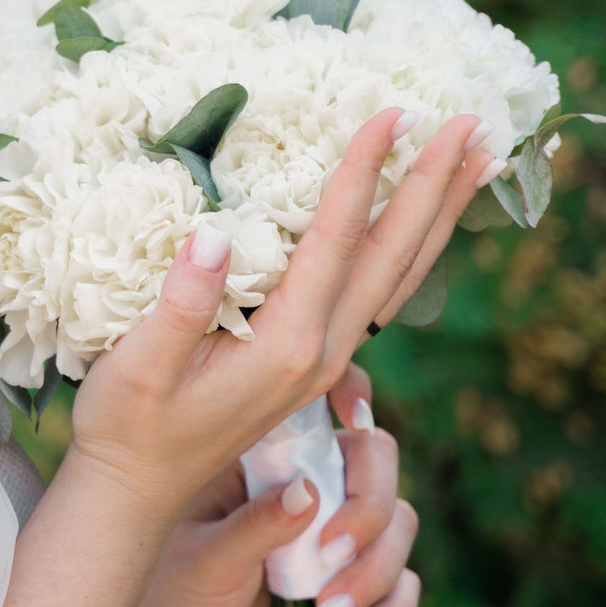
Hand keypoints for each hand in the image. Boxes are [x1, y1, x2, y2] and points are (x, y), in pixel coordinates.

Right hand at [64, 104, 492, 527]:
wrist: (136, 494)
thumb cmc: (127, 428)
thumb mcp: (138, 368)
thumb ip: (180, 304)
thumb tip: (215, 233)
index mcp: (285, 344)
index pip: (337, 238)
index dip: (364, 170)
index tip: (391, 112)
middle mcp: (320, 352)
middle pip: (395, 255)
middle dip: (435, 185)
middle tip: (475, 123)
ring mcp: (323, 361)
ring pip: (400, 276)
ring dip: (441, 215)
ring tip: (478, 161)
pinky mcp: (313, 363)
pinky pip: (380, 293)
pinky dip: (412, 247)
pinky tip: (417, 222)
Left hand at [113, 368, 419, 606]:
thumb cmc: (174, 589)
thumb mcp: (203, 557)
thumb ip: (252, 527)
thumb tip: (307, 494)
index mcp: (267, 453)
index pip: (322, 403)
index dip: (351, 392)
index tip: (354, 418)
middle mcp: (312, 481)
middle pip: (377, 461)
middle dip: (368, 508)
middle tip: (328, 554)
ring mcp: (340, 531)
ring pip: (400, 523)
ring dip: (378, 569)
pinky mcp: (358, 582)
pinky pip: (405, 585)